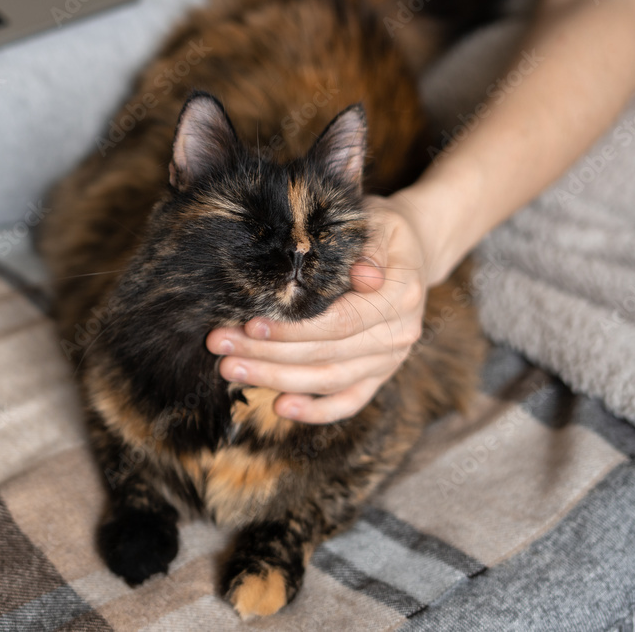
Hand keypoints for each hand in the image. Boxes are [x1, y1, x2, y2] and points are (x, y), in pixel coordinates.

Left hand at [206, 194, 431, 423]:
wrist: (413, 252)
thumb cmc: (383, 231)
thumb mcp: (379, 223)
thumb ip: (370, 248)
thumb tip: (364, 276)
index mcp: (400, 296)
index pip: (339, 322)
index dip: (293, 328)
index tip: (250, 323)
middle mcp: (399, 334)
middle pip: (326, 355)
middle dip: (268, 354)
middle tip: (221, 346)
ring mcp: (389, 360)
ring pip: (328, 380)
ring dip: (277, 379)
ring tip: (231, 369)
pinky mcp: (378, 376)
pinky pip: (349, 401)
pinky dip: (315, 411)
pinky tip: (279, 407)